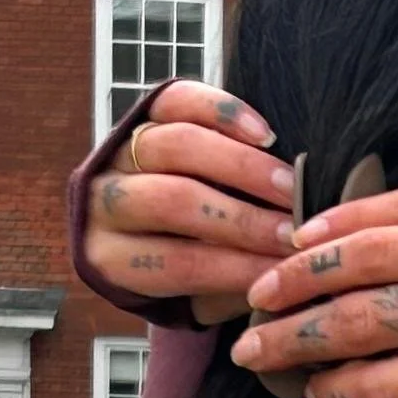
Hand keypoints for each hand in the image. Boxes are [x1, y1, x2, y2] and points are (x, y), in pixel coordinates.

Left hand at [81, 82, 296, 326]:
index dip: (235, 268)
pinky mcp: (141, 110)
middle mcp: (105, 200)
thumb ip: (227, 288)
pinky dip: (224, 113)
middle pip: (174, 202)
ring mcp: (118, 149)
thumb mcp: (194, 296)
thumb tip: (276, 273)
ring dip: (243, 168)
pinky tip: (265, 135)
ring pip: (178, 146)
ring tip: (289, 186)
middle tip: (292, 232)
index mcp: (111, 257)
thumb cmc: (181, 264)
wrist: (152, 217)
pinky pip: (179, 102)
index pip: (177, 264)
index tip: (283, 270)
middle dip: (242, 219)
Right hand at [231, 184, 397, 397]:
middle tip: (252, 350)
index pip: (391, 384)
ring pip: (367, 260)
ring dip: (303, 278)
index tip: (309, 393)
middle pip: (364, 322)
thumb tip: (383, 373)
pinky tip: (306, 238)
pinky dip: (345, 223)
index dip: (340, 391)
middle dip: (298, 338)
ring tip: (263, 294)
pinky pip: (394, 209)